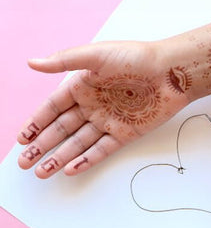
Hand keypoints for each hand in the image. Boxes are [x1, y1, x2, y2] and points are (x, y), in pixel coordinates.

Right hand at [17, 41, 188, 177]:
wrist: (171, 72)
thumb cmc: (135, 58)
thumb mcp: (97, 55)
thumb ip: (65, 61)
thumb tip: (32, 63)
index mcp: (83, 86)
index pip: (53, 108)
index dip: (36, 123)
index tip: (22, 139)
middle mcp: (93, 105)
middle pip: (62, 129)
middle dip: (42, 145)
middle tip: (23, 162)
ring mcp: (109, 120)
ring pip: (78, 143)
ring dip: (60, 157)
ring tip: (41, 172)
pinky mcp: (126, 133)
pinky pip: (102, 150)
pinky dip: (86, 160)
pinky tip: (70, 169)